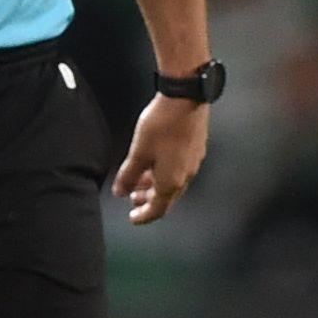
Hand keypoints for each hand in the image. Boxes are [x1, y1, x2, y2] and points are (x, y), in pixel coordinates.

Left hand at [113, 92, 207, 227]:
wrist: (185, 98)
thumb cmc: (161, 125)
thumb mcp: (138, 152)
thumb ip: (128, 175)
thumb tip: (120, 192)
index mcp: (172, 182)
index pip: (158, 210)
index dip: (144, 216)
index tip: (133, 218)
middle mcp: (186, 176)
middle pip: (167, 198)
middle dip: (149, 201)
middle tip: (133, 199)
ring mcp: (193, 162)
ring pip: (173, 183)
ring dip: (156, 186)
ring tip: (141, 180)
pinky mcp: (196, 148)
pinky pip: (179, 170)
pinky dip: (165, 173)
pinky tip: (155, 162)